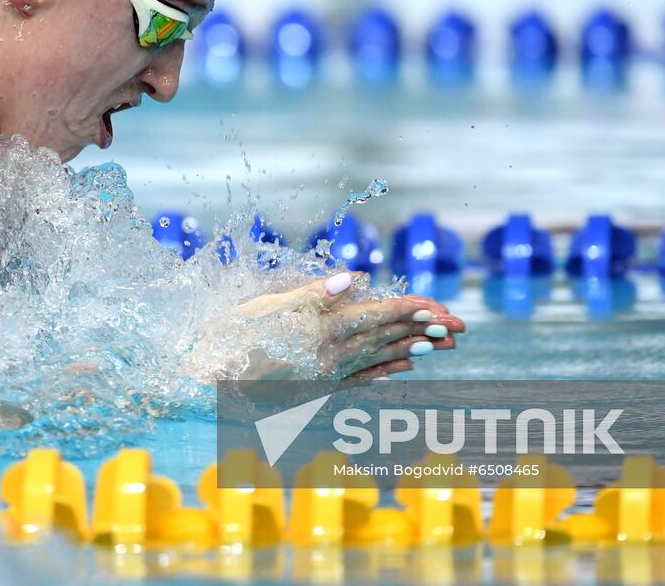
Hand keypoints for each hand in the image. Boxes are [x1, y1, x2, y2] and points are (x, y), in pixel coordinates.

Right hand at [232, 271, 464, 382]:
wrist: (206, 385)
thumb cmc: (230, 338)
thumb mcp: (266, 306)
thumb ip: (313, 294)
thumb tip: (355, 277)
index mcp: (320, 331)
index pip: (376, 316)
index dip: (410, 309)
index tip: (438, 307)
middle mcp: (329, 357)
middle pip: (386, 338)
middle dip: (424, 330)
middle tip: (458, 327)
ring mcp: (324, 376)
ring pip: (378, 358)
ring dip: (413, 349)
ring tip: (442, 345)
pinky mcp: (316, 387)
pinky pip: (360, 379)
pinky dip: (385, 372)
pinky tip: (404, 370)